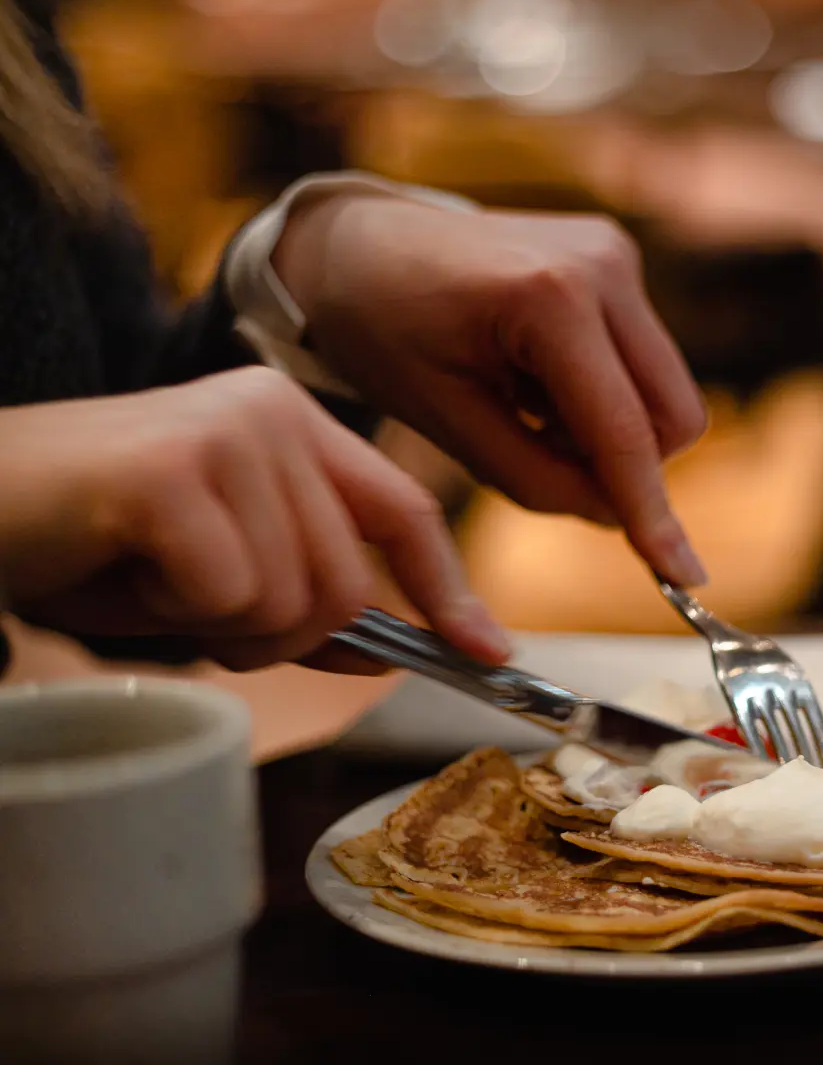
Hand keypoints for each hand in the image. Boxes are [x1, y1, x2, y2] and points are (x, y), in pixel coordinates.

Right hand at [0, 367, 506, 670]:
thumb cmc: (90, 543)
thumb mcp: (220, 576)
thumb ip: (305, 602)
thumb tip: (394, 648)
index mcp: (293, 422)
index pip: (404, 513)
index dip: (450, 593)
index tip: (489, 652)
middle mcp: (272, 412)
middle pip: (349, 586)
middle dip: (277, 635)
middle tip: (192, 602)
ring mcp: (228, 433)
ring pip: (296, 601)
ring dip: (223, 627)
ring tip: (156, 578)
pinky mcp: (175, 471)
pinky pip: (231, 597)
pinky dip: (176, 614)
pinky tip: (127, 567)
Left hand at [272, 194, 708, 585]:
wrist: (357, 242)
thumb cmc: (381, 328)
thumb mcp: (444, 421)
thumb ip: (534, 478)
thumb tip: (617, 516)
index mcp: (549, 298)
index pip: (624, 432)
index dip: (652, 514)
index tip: (683, 576)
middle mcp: (602, 265)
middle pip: (673, 415)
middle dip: (629, 467)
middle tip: (546, 467)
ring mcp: (615, 255)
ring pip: (666, 393)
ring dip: (612, 432)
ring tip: (526, 412)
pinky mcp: (617, 259)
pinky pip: (644, 362)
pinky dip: (604, 397)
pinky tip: (536, 381)